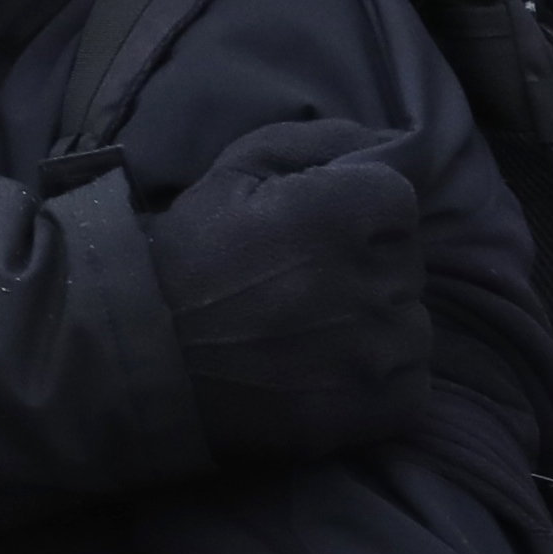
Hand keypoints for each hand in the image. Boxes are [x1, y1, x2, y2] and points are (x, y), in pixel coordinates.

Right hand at [142, 119, 429, 460]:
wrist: (140, 361)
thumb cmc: (186, 256)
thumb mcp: (237, 169)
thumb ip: (318, 141)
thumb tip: (385, 141)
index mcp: (340, 213)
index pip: (398, 201)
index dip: (357, 214)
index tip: (317, 235)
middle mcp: (368, 282)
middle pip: (406, 264)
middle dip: (366, 268)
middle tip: (305, 286)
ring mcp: (373, 354)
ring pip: (411, 327)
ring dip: (376, 327)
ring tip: (316, 334)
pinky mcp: (368, 412)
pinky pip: (412, 389)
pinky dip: (382, 382)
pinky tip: (332, 374)